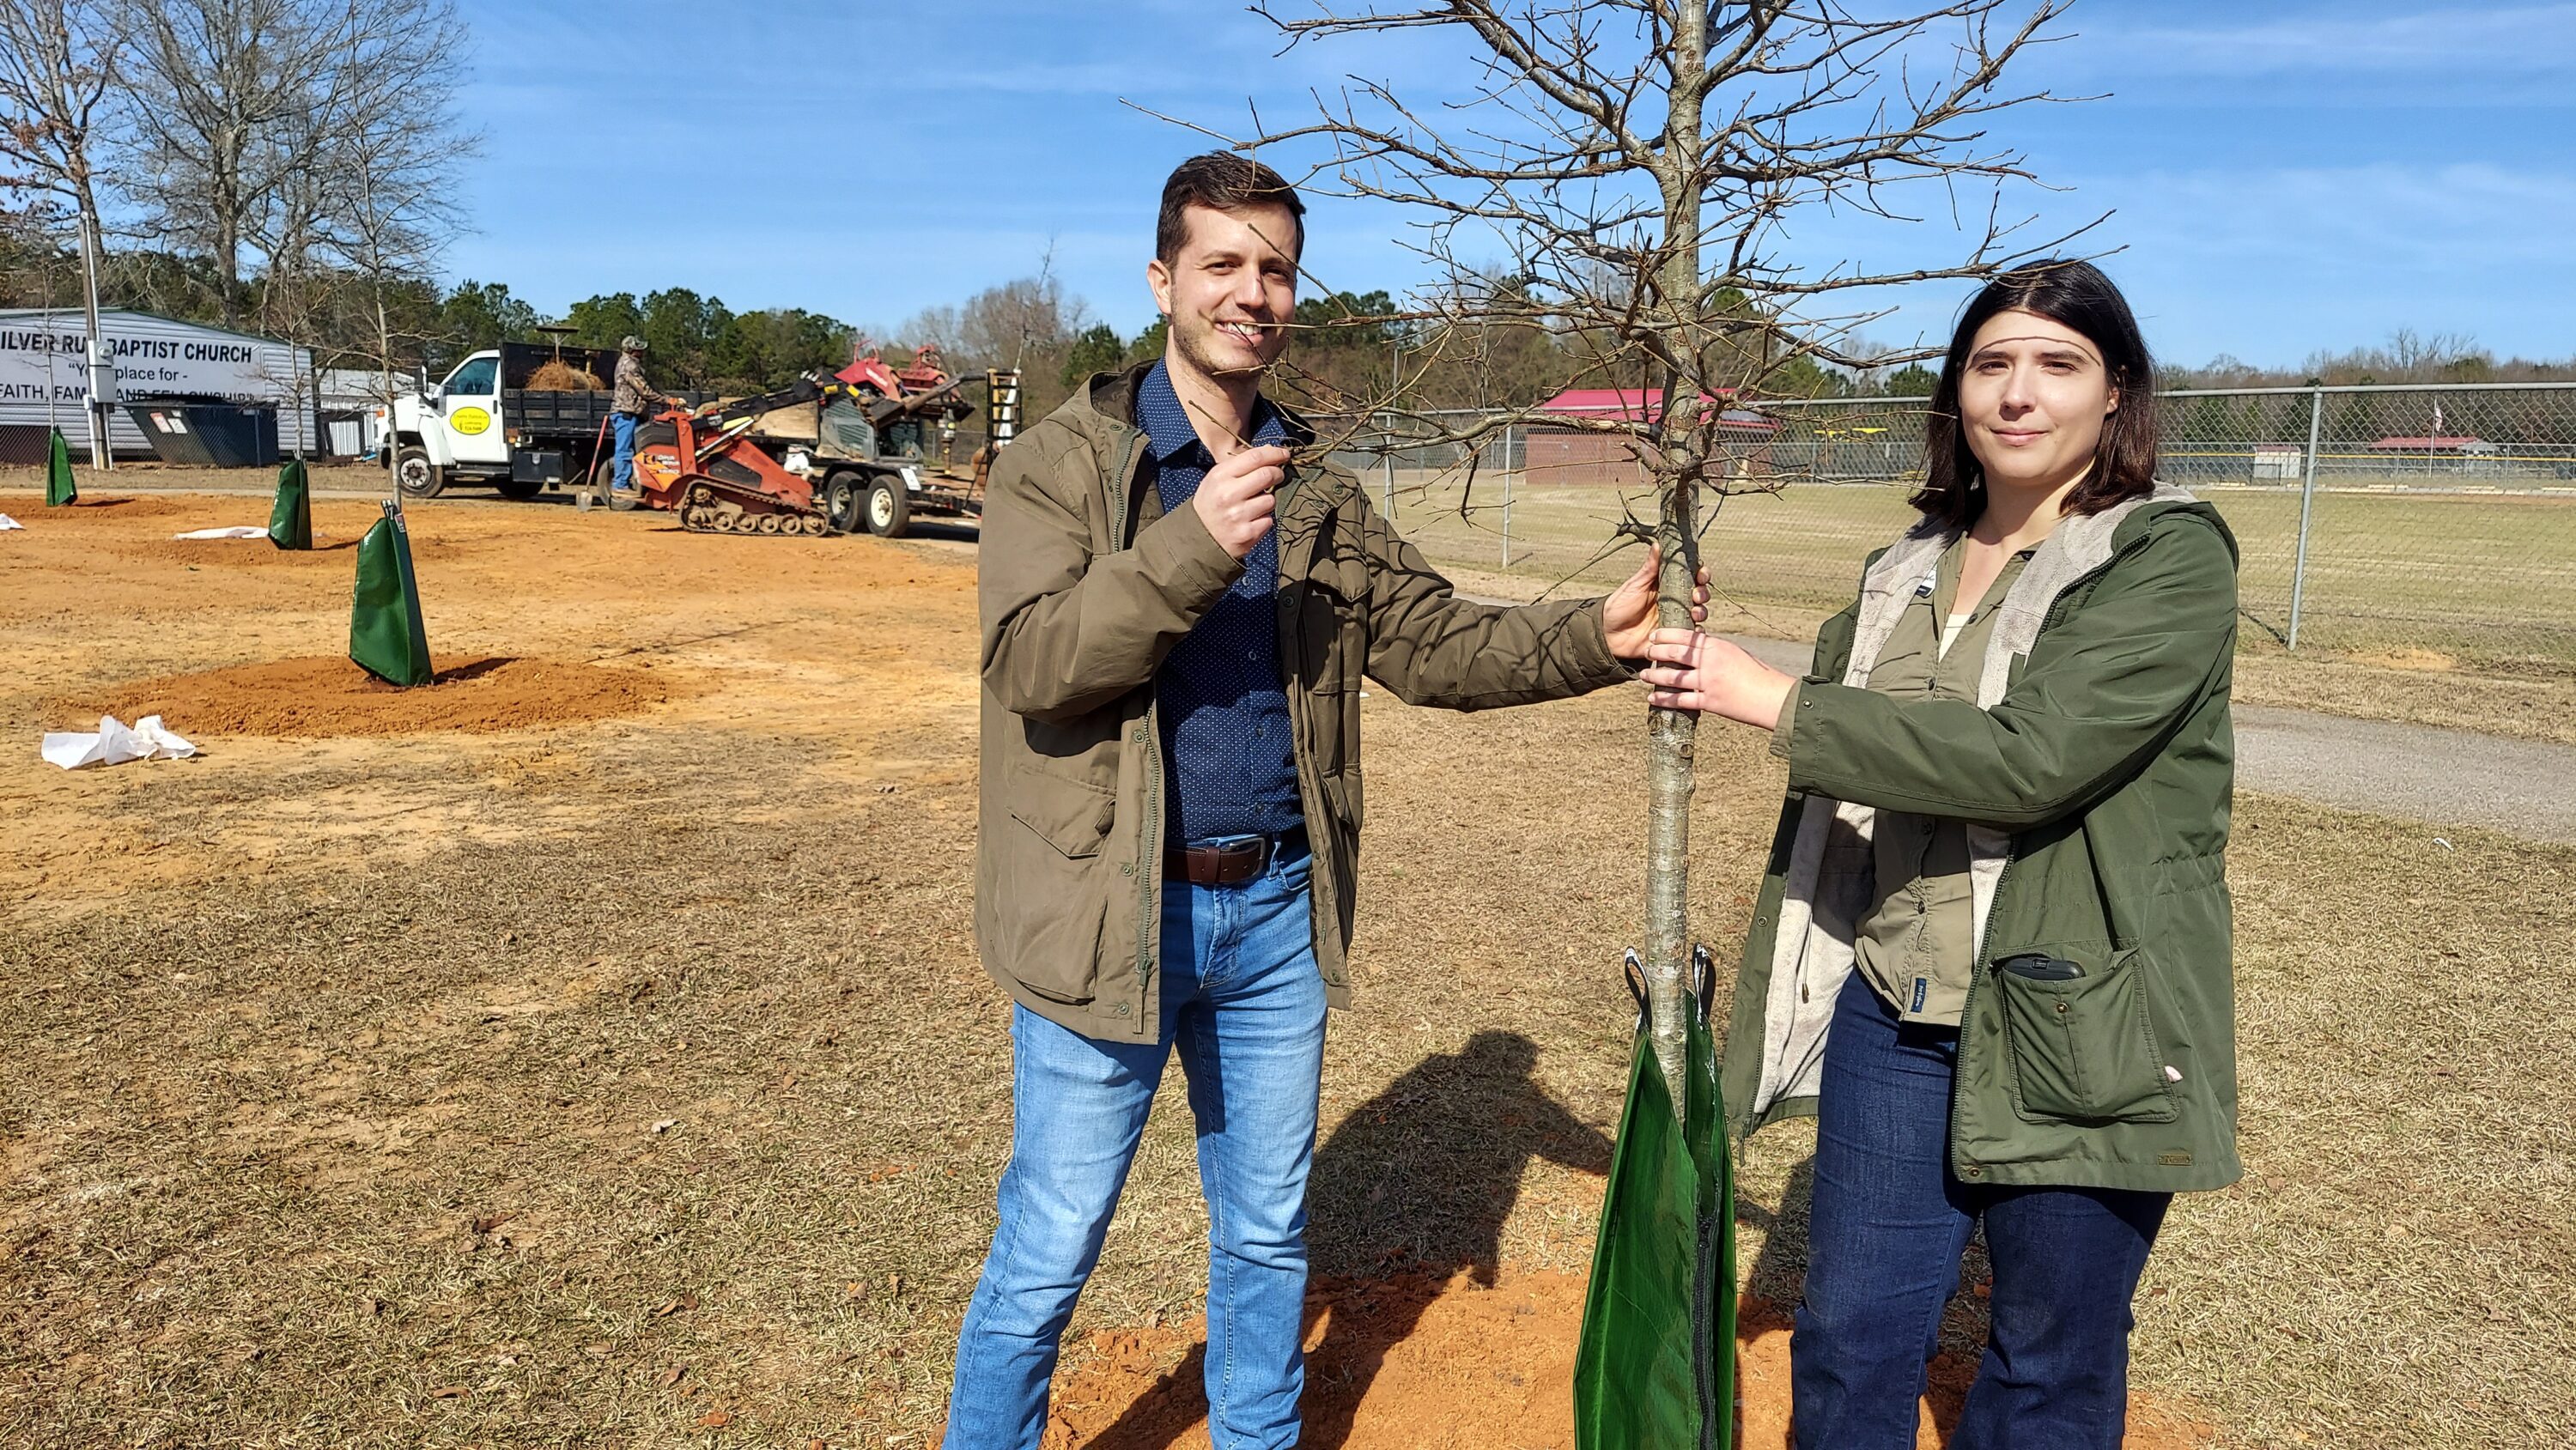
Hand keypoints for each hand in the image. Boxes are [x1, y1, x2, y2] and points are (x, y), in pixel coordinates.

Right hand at [1194, 444, 1288, 559]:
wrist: (1199, 537)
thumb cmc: (1211, 503)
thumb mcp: (1216, 479)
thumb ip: (1240, 464)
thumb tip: (1270, 451)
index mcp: (1220, 476)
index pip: (1255, 457)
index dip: (1274, 454)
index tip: (1284, 454)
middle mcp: (1228, 494)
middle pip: (1267, 475)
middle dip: (1277, 474)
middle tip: (1277, 475)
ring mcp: (1239, 515)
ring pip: (1270, 499)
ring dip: (1267, 500)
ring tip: (1254, 505)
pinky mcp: (1248, 533)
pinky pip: (1269, 520)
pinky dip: (1264, 519)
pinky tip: (1251, 520)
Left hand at [1602, 545, 1710, 658]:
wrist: (1608, 633)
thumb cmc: (1620, 606)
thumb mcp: (1635, 584)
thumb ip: (1649, 567)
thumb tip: (1658, 544)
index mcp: (1667, 585)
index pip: (1691, 576)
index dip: (1701, 574)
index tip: (1701, 574)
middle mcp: (1675, 601)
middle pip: (1699, 594)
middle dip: (1703, 593)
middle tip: (1696, 595)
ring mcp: (1676, 618)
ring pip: (1698, 613)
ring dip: (1701, 611)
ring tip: (1694, 612)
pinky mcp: (1673, 635)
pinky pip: (1691, 634)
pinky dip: (1696, 632)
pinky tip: (1694, 629)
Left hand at [1640, 628, 1796, 728]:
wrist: (1772, 696)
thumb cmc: (1758, 675)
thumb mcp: (1736, 654)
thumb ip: (1716, 652)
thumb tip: (1698, 651)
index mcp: (1718, 646)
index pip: (1686, 637)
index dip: (1667, 635)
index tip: (1655, 635)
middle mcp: (1711, 662)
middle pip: (1676, 654)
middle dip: (1657, 651)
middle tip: (1646, 651)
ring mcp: (1709, 682)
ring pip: (1673, 677)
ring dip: (1655, 676)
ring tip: (1643, 675)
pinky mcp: (1710, 701)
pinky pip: (1681, 700)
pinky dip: (1664, 699)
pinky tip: (1653, 698)